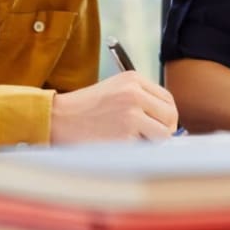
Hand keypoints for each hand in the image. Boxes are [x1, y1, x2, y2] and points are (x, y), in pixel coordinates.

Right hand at [50, 71, 177, 143]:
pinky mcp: (124, 136)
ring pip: (162, 136)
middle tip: (149, 138)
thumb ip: (142, 99)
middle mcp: (134, 94)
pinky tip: (117, 145)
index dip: (167, 116)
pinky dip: (135, 151)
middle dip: (163, 131)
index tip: (159, 126)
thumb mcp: (115, 90)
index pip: (168, 100)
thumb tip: (170, 124)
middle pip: (170, 117)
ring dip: (151, 143)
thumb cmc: (87, 108)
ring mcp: (130, 115)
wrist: (59, 118)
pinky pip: (144, 149)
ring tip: (130, 140)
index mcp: (133, 79)